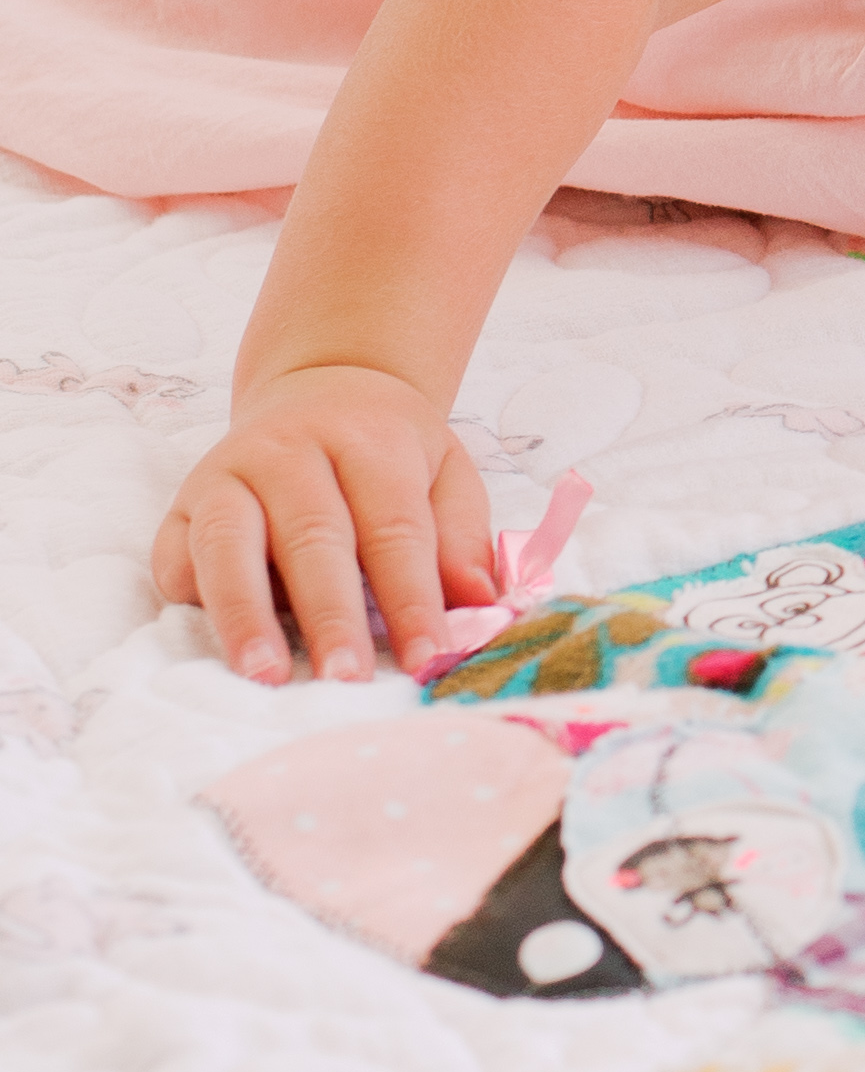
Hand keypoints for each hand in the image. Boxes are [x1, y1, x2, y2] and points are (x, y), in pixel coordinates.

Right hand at [156, 366, 495, 684]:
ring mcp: (227, 473)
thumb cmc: (387, 452)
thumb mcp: (446, 474)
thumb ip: (461, 539)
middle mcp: (290, 451)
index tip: (428, 658)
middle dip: (330, 615)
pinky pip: (178, 555)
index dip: (413, 598)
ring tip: (266, 675)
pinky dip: (194, 600)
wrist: (319, 390)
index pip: (395, 528)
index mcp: (368, 441)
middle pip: (312, 537)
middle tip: (346, 680)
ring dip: (245, 613)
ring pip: (229, 543)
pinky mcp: (182, 504)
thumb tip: (480, 604)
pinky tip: (219, 644)